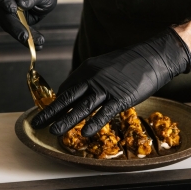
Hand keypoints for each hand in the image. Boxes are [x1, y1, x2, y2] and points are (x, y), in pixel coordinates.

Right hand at [0, 0, 57, 49]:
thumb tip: (20, 3)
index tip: (12, 9)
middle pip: (3, 12)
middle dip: (14, 26)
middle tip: (25, 36)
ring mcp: (7, 11)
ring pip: (9, 25)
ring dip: (22, 36)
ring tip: (37, 43)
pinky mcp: (14, 22)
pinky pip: (18, 32)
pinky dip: (29, 40)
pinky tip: (38, 45)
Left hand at [30, 28, 190, 136]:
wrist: (152, 56)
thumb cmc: (131, 62)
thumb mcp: (105, 65)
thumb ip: (92, 77)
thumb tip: (82, 88)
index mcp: (87, 69)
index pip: (67, 88)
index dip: (57, 102)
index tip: (50, 111)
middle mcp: (93, 78)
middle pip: (68, 98)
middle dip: (51, 112)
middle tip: (37, 123)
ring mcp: (106, 88)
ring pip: (82, 107)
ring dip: (67, 121)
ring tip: (55, 132)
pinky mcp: (120, 98)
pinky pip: (104, 113)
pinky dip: (94, 123)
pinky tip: (85, 133)